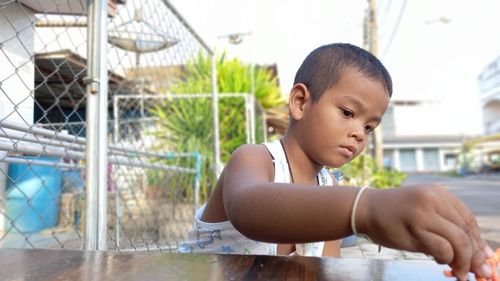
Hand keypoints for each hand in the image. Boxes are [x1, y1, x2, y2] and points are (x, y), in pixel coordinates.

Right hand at [357, 184, 492, 280]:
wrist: (365, 208)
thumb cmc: (395, 213)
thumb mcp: (423, 209)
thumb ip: (445, 223)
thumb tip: (476, 251)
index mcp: (438, 192)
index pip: (468, 220)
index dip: (479, 241)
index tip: (484, 257)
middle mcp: (433, 199)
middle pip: (466, 231)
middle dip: (475, 256)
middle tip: (479, 272)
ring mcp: (423, 213)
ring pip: (458, 241)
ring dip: (463, 261)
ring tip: (461, 273)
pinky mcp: (414, 229)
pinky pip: (442, 248)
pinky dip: (446, 259)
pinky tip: (441, 261)